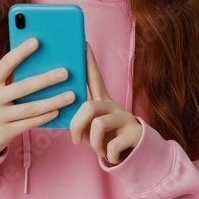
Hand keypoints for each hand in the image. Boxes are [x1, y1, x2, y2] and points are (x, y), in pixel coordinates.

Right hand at [0, 38, 75, 159]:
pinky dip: (45, 117)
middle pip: (23, 87)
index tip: (37, 41)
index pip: (5, 64)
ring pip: (31, 108)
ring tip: (71, 95)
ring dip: (53, 101)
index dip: (21, 52)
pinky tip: (58, 111)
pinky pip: (30, 123)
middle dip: (46, 79)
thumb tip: (39, 64)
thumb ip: (8, 79)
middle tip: (65, 72)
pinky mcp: (5, 132)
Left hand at [70, 42, 142, 165]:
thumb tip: (61, 114)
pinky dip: (109, 155)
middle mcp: (114, 106)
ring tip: (99, 150)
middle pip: (88, 106)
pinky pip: (111, 145)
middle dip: (77, 125)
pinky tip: (114, 156)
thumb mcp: (92, 129)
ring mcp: (126, 118)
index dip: (88, 62)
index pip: (95, 78)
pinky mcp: (135, 132)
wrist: (137, 156)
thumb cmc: (107, 140)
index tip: (83, 43)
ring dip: (93, 144)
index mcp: (103, 102)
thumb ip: (80, 120)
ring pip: (98, 125)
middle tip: (76, 140)